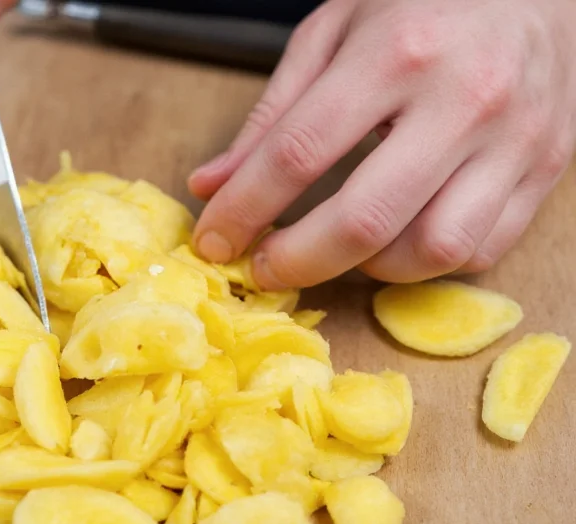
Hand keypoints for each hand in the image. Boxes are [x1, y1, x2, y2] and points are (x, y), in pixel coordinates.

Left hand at [188, 0, 575, 289]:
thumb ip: (271, 115)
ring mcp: (515, 139)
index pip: (298, 152)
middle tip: (265, 269)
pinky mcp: (546, 169)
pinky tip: (400, 236)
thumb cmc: (421, 6)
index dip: (244, 209)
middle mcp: (462, 98)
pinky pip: (480, 249)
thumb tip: (211, 186)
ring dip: (369, 268)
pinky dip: (427, 262)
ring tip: (341, 246)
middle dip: (298, 261)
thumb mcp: (332, 33)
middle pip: (365, 218)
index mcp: (395, 51)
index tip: (213, 242)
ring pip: (433, 249)